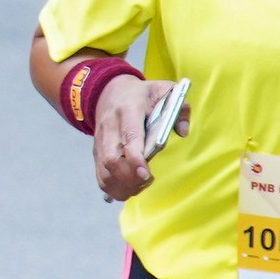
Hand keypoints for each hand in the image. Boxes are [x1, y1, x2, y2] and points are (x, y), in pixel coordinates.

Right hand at [92, 74, 182, 201]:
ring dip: (122, 185)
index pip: (129, 137)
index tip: (146, 174)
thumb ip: (180, 107)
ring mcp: (100, 140)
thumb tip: (182, 131)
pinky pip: (100, 175)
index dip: (135, 158)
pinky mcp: (97, 151)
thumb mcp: (164, 91)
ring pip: (104, 170)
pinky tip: (130, 187)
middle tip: (148, 180)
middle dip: (129, 177)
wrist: (110, 91)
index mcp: (128, 110)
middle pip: (111, 158)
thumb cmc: (142, 95)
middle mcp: (109, 126)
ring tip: (141, 184)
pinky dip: (113, 187)